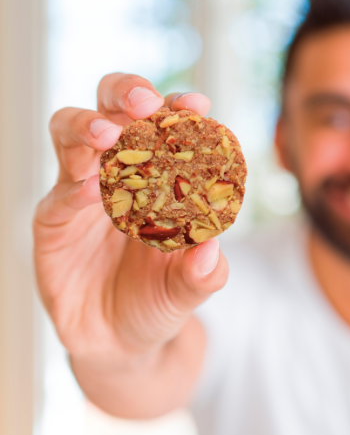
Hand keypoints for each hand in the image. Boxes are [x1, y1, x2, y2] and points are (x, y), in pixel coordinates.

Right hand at [34, 73, 227, 368]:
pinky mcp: (53, 224)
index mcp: (156, 178)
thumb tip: (212, 249)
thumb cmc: (160, 299)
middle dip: (125, 93)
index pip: (163, 129)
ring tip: (108, 135)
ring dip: (88, 127)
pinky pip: (58, 196)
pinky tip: (91, 190)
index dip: (178, 110)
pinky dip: (73, 187)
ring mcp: (80, 195)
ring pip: (71, 137)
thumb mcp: (189, 288)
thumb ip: (205, 272)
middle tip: (145, 102)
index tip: (198, 105)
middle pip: (111, 111)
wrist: (121, 340)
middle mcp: (116, 175)